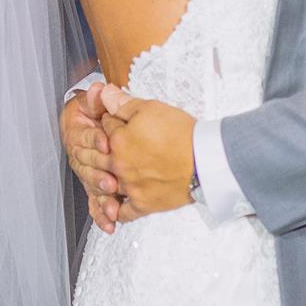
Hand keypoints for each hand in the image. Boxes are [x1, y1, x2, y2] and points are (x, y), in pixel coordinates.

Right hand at [61, 84, 123, 235]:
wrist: (91, 123)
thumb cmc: (93, 113)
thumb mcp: (94, 103)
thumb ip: (97, 99)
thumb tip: (99, 89)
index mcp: (79, 134)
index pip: (85, 138)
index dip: (94, 139)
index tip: (106, 142)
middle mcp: (81, 156)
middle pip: (87, 167)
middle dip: (99, 174)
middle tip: (112, 181)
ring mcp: (88, 173)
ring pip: (92, 188)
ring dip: (102, 198)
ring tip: (113, 207)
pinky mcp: (96, 188)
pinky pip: (96, 204)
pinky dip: (102, 215)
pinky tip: (110, 224)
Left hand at [104, 94, 196, 221]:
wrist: (205, 160)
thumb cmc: (182, 134)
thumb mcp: (151, 109)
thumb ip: (124, 103)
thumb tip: (104, 93)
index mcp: (118, 140)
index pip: (104, 127)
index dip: (110, 121)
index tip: (114, 121)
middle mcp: (119, 165)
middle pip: (100, 157)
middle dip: (101, 149)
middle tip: (109, 146)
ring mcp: (130, 187)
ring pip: (108, 185)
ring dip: (105, 179)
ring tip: (108, 174)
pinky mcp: (144, 204)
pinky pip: (124, 212)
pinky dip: (117, 211)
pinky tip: (115, 207)